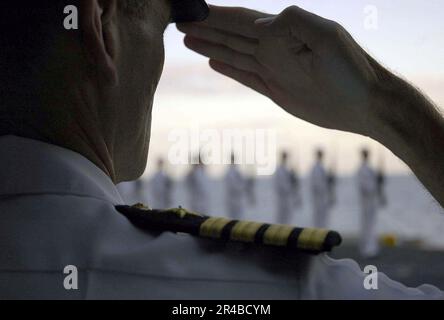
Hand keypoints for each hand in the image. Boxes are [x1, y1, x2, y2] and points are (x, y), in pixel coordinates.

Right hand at [177, 5, 384, 137]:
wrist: (365, 103)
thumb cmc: (352, 69)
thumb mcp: (328, 37)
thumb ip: (294, 23)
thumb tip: (259, 26)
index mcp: (283, 33)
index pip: (241, 21)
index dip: (216, 16)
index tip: (191, 11)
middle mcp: (274, 49)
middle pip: (231, 35)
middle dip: (206, 29)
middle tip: (179, 24)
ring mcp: (274, 69)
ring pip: (234, 54)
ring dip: (211, 46)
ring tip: (188, 40)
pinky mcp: (276, 90)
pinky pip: (246, 76)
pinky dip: (229, 68)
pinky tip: (214, 62)